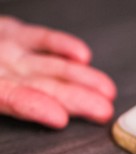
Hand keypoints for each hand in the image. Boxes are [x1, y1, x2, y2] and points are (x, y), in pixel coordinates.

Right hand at [0, 16, 115, 128]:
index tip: (59, 117)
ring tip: (107, 90)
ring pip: (51, 68)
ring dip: (81, 79)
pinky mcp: (13, 34)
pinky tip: (83, 56)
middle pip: (43, 89)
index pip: (11, 99)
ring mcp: (8, 53)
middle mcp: (0, 73)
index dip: (34, 107)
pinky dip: (62, 46)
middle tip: (102, 111)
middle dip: (75, 100)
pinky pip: (40, 40)